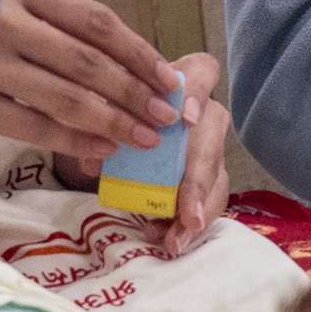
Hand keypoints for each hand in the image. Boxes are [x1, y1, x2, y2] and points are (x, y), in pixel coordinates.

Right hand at [0, 0, 182, 159]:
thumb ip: (53, 14)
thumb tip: (126, 54)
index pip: (96, 21)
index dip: (138, 51)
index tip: (168, 76)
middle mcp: (3, 23)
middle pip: (88, 62)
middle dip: (135, 91)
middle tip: (169, 115)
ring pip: (65, 97)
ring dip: (114, 120)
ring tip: (146, 137)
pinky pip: (31, 125)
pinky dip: (71, 139)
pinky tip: (102, 148)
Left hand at [56, 51, 234, 257]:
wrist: (106, 135)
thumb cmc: (108, 112)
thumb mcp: (95, 113)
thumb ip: (94, 127)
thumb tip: (95, 162)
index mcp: (177, 84)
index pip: (202, 73)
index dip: (197, 96)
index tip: (186, 121)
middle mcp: (201, 111)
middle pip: (213, 136)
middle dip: (200, 179)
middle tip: (187, 213)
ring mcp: (206, 146)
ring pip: (216, 174)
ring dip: (199, 208)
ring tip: (177, 239)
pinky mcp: (203, 176)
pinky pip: (209, 198)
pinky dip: (190, 220)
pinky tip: (171, 238)